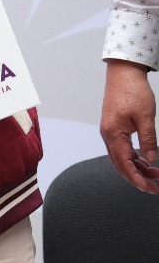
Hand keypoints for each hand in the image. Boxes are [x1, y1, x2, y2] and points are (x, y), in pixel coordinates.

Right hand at [101, 59, 158, 193]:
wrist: (123, 73)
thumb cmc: (132, 91)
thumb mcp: (146, 117)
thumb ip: (148, 139)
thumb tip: (152, 159)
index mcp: (113, 133)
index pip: (123, 163)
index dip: (136, 178)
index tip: (149, 189)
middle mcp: (108, 135)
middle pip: (120, 164)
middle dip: (137, 178)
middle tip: (155, 188)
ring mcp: (110, 132)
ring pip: (121, 158)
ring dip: (137, 168)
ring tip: (156, 175)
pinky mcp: (114, 128)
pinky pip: (122, 149)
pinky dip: (134, 158)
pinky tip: (146, 162)